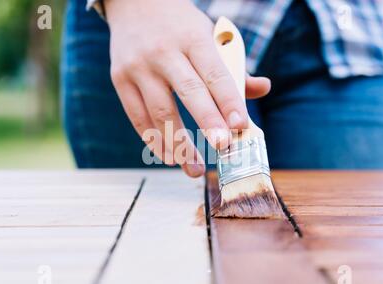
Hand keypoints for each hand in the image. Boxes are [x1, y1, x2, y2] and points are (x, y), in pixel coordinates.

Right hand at [105, 0, 270, 176]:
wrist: (134, 2)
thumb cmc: (180, 26)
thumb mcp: (209, 35)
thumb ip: (234, 66)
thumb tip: (263, 88)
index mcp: (193, 38)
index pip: (215, 74)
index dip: (228, 101)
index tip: (240, 126)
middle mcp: (164, 52)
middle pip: (188, 92)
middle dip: (207, 122)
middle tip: (222, 148)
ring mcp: (138, 66)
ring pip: (159, 112)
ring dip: (178, 145)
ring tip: (194, 168)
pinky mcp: (119, 79)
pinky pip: (137, 117)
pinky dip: (153, 141)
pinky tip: (169, 157)